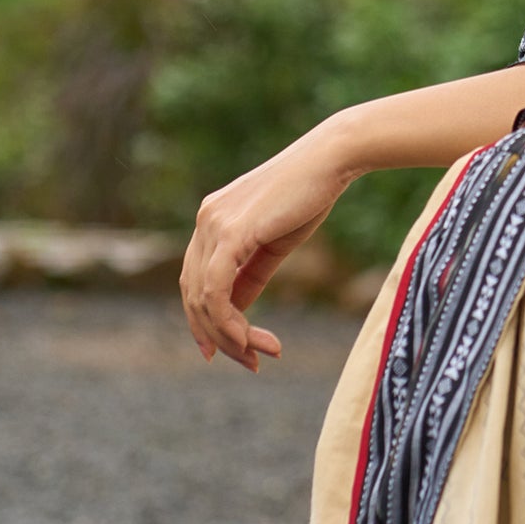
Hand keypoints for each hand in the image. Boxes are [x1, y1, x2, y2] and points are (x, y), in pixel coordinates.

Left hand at [179, 123, 351, 371]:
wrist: (331, 160)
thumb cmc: (310, 195)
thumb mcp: (274, 244)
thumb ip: (250, 274)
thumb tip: (234, 311)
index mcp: (212, 221)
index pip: (194, 281)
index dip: (204, 322)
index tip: (229, 351)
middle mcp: (205, 222)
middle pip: (193, 295)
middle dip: (218, 337)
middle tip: (251, 363)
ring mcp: (213, 225)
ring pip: (202, 299)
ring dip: (228, 336)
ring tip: (259, 356)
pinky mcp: (230, 232)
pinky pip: (215, 289)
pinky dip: (228, 322)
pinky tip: (249, 339)